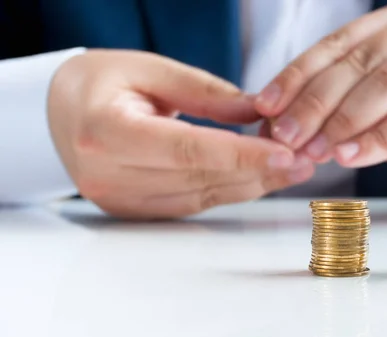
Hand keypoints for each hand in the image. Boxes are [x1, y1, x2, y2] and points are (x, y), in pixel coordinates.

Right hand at [48, 50, 312, 218]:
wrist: (59, 113)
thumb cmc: (101, 83)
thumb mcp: (150, 68)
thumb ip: (206, 93)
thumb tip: (260, 114)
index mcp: (105, 131)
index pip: (187, 149)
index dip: (242, 155)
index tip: (287, 155)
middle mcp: (108, 174)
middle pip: (200, 178)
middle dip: (258, 172)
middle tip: (304, 160)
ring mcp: (118, 199)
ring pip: (202, 198)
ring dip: (250, 184)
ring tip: (290, 169)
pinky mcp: (132, 210)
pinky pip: (192, 205)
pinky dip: (228, 191)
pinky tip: (257, 178)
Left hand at [255, 0, 386, 193]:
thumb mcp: (384, 108)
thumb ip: (344, 107)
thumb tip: (283, 125)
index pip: (337, 45)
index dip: (296, 76)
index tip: (264, 106)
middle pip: (359, 62)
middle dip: (314, 102)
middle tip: (285, 135)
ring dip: (343, 120)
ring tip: (314, 150)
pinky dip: (380, 139)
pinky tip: (351, 157)